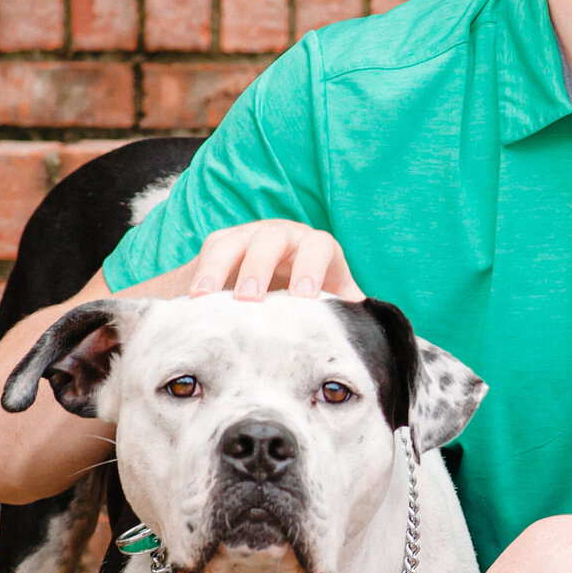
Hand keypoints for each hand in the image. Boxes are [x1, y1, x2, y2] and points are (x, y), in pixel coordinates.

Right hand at [188, 219, 363, 301]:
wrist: (277, 287)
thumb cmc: (310, 302)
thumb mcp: (330, 305)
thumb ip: (347, 315)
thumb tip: (376, 336)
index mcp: (317, 249)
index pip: (319, 248)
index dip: (312, 270)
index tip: (302, 298)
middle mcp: (285, 237)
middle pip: (272, 241)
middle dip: (259, 268)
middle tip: (249, 300)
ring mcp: (251, 236)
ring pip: (235, 243)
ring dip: (220, 269)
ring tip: (206, 298)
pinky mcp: (224, 244)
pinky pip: (211, 251)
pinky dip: (202, 273)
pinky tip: (194, 298)